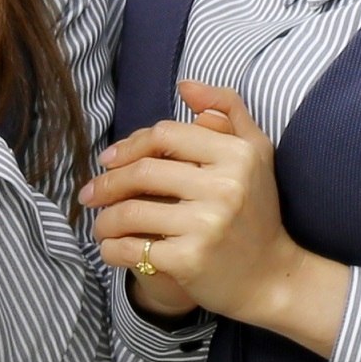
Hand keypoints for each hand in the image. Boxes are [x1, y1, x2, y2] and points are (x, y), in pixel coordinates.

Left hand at [80, 82, 348, 353]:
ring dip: (103, 220)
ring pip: (130, 212)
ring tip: (99, 225)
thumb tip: (185, 85)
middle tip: (89, 194)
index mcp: (237, 155)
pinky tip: (111, 248)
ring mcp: (207, 225)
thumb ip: (227, 109)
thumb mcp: (255, 152)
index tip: (108, 160)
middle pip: (142, 173)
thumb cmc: (257, 211)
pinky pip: (133, 248)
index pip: (164, 136)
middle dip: (106, 184)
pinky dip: (112, 249)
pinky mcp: (190, 260)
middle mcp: (225, 187)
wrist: (272, 277)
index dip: (129, 146)